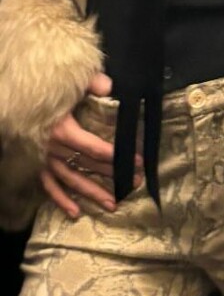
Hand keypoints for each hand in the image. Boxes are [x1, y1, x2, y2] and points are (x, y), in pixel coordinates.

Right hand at [41, 73, 138, 216]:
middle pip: (88, 165)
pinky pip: (48, 186)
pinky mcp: (37, 165)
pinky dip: (61, 200)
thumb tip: (110, 87)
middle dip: (112, 175)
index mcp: (63, 131)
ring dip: (92, 193)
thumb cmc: (44, 91)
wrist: (14, 99)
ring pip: (71, 180)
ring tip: (112, 205)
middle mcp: (54, 149)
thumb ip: (90, 82)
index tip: (138, 161)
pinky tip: (75, 213)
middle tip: (135, 183)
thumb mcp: (68, 82)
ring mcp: (45, 159)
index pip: (95, 148)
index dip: (117, 156)